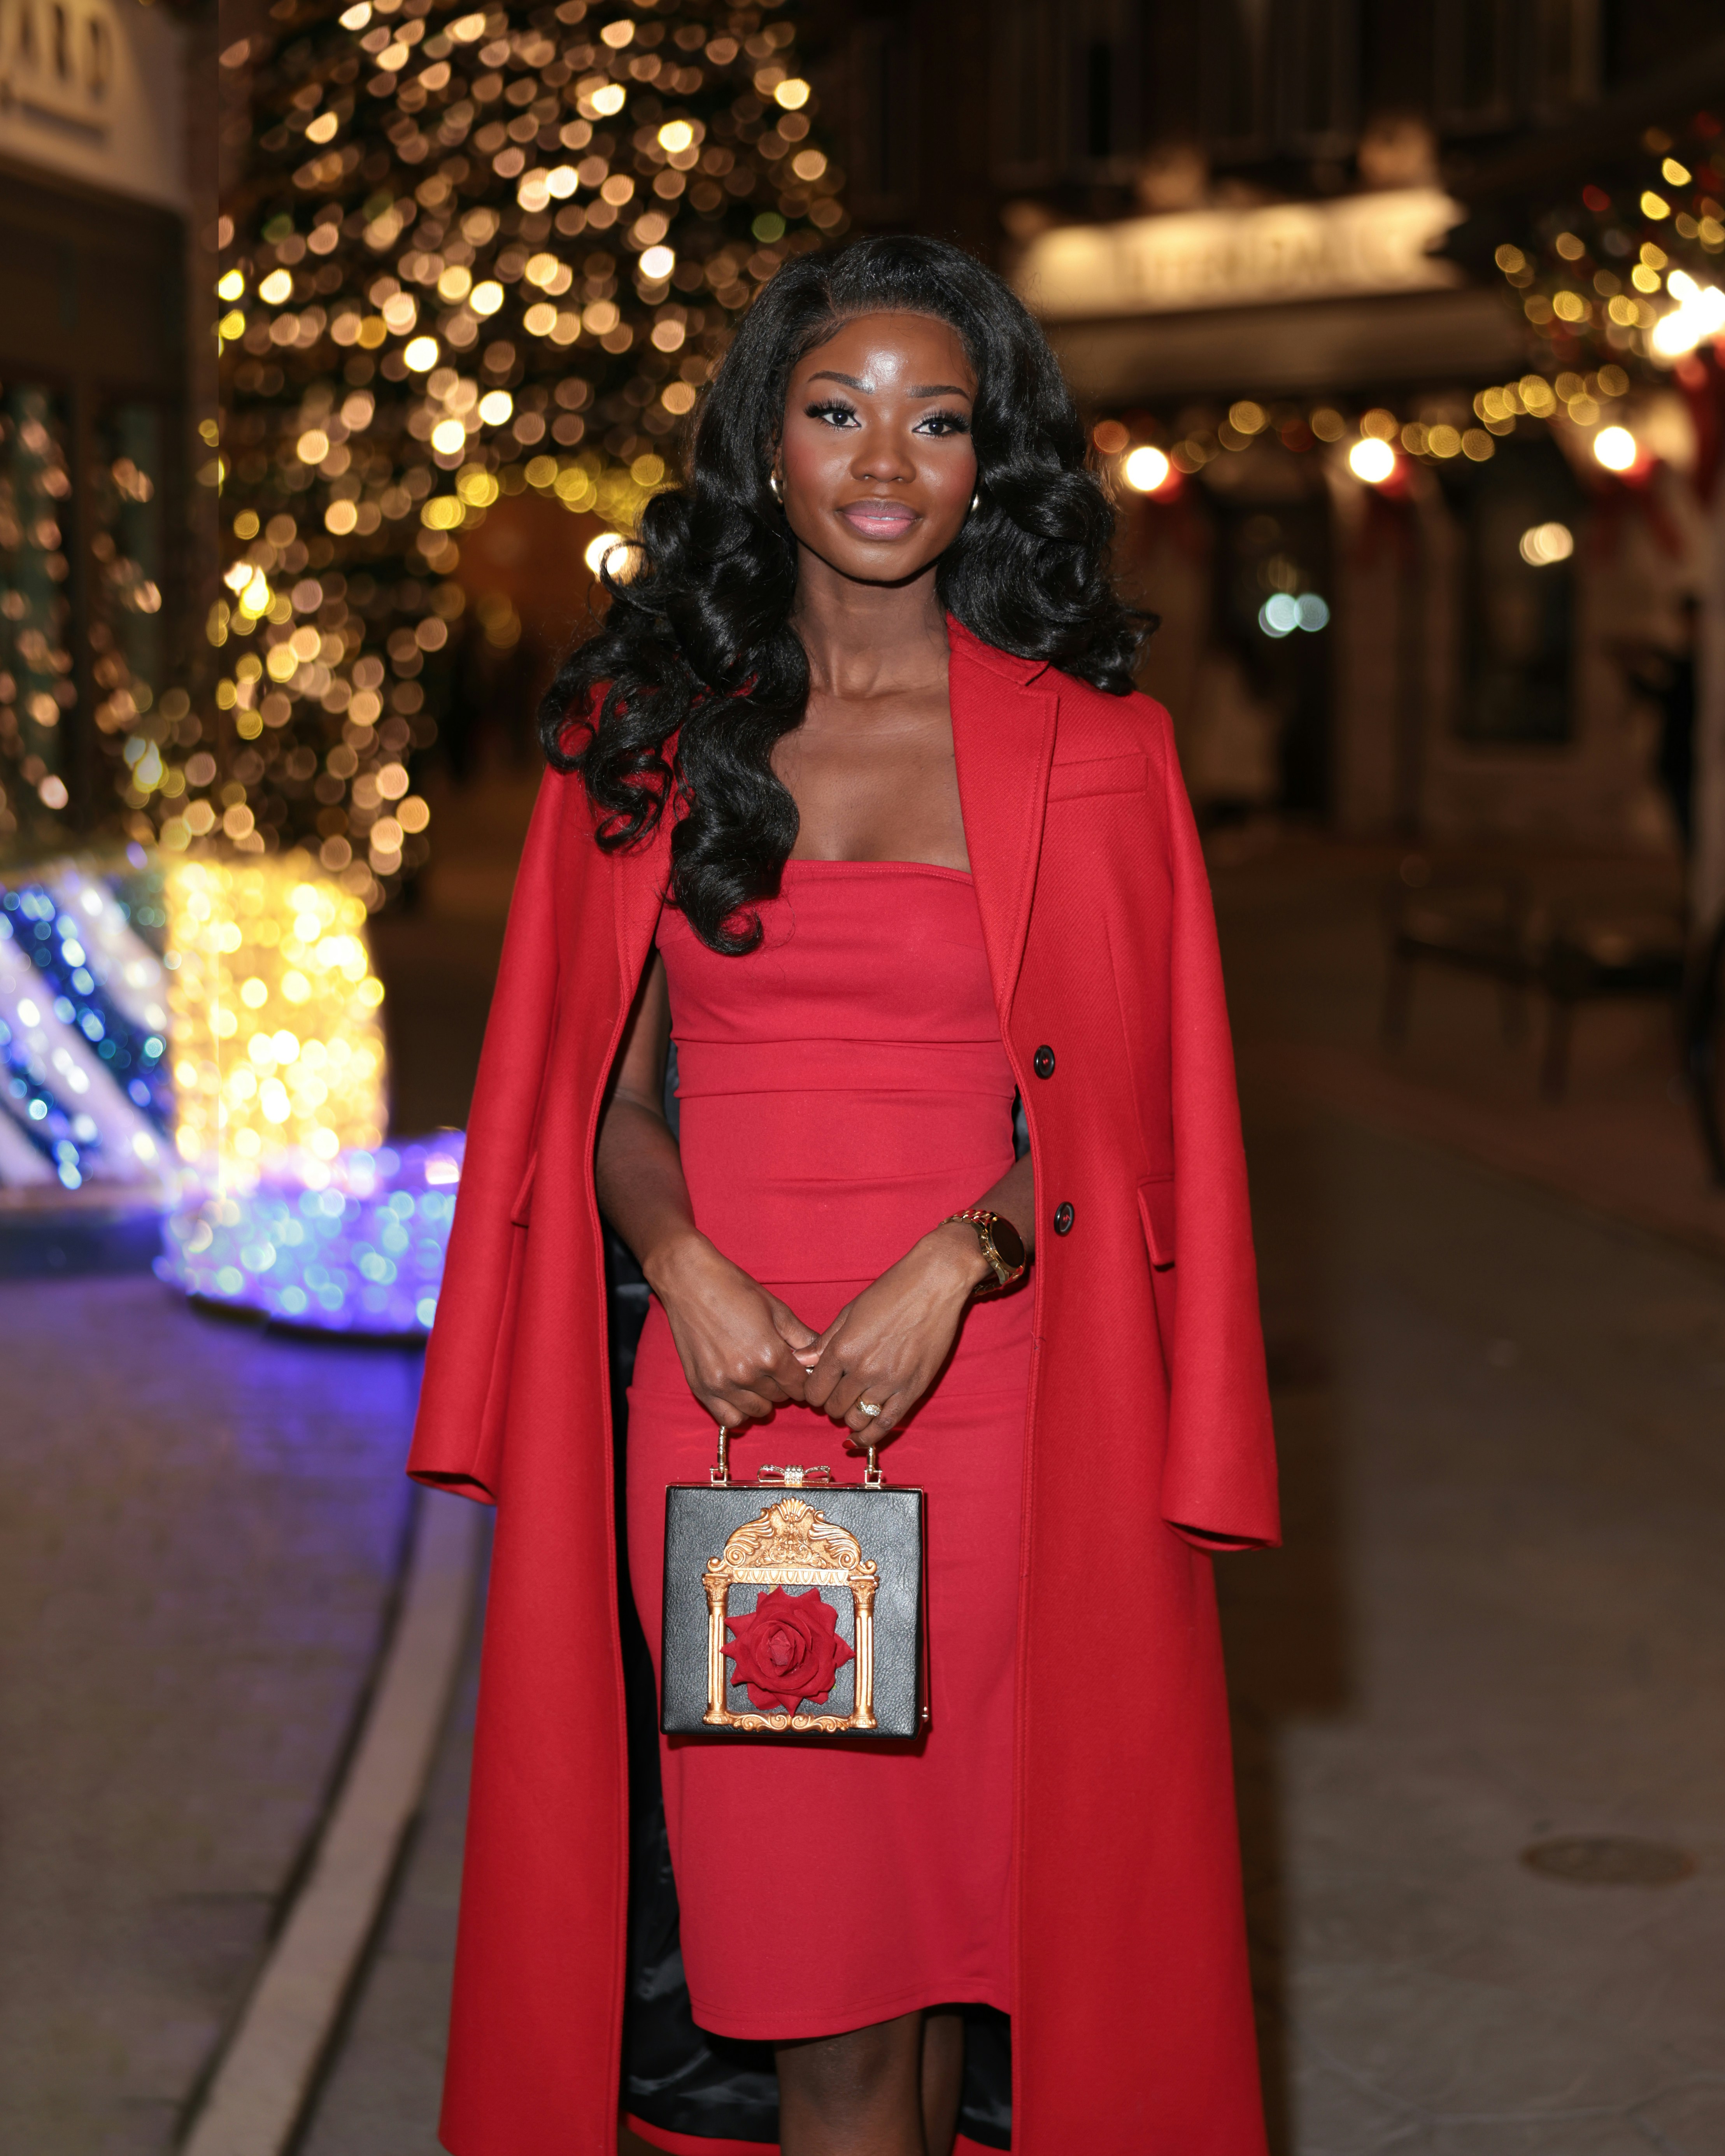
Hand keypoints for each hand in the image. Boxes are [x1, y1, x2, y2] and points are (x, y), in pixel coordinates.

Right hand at [648, 1234, 818, 1427]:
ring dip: (762, 1398)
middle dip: (783, 1385)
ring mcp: (722, 1384)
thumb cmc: (735, 1290)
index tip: (797, 1370)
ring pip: (757, 1411)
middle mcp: (747, 1375)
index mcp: (770, 1355)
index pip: (800, 1386)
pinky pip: (728, 1418)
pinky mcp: (701, 1388)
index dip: (803, 1378)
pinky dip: (739, 1411)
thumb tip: (821, 1357)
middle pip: (780, 1398)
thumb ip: (802, 1338)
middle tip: (775, 1367)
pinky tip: (740, 1393)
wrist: (690, 1281)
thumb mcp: (777, 1309)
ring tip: (758, 1378)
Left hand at [798, 1223, 991, 1440]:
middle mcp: (863, 1370)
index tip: (820, 1388)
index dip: (813, 1393)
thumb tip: (799, 1360)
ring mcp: (889, 1382)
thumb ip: (824, 1342)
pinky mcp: (913, 1389)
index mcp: (843, 1349)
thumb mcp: (850, 1312)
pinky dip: (871, 1437)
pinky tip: (861, 1438)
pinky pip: (886, 1424)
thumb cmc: (891, 1291)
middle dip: (831, 1405)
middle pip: (833, 1408)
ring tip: (853, 1408)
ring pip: (857, 1419)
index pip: (814, 1391)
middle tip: (838, 1395)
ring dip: (850, 1418)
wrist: (934, 1284)